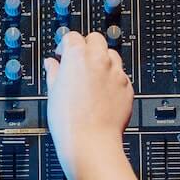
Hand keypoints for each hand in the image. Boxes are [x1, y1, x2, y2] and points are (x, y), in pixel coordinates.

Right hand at [44, 30, 133, 179]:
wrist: (91, 142)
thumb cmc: (69, 121)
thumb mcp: (53, 92)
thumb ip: (54, 72)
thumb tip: (52, 64)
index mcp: (77, 56)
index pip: (72, 37)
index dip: (66, 45)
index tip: (63, 54)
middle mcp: (99, 60)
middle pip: (96, 39)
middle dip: (87, 46)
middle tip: (78, 61)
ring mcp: (116, 73)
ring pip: (112, 55)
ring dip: (102, 60)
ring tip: (92, 77)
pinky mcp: (127, 87)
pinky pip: (121, 76)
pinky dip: (112, 79)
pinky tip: (103, 93)